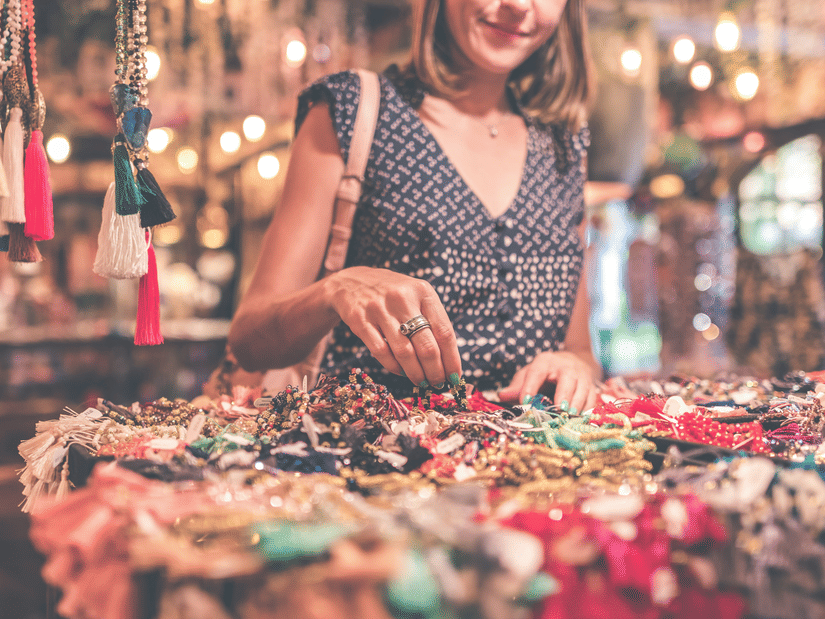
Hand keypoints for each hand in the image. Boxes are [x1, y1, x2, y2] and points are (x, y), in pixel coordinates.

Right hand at [325, 266, 461, 387]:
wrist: (351, 281)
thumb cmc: (393, 294)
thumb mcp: (416, 296)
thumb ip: (432, 321)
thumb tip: (448, 360)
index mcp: (423, 291)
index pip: (445, 331)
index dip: (452, 358)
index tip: (455, 376)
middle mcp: (403, 299)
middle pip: (426, 346)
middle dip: (435, 371)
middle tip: (438, 383)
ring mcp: (379, 309)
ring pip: (405, 353)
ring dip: (416, 373)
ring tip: (422, 382)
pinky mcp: (360, 321)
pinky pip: (381, 352)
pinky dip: (394, 367)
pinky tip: (402, 372)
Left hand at [498, 350, 599, 413]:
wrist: (571, 362)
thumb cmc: (544, 373)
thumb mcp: (528, 374)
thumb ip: (517, 386)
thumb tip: (502, 395)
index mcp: (545, 362)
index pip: (537, 372)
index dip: (530, 386)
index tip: (524, 401)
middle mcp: (566, 367)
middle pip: (568, 378)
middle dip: (564, 394)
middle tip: (560, 409)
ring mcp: (581, 376)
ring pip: (583, 389)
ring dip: (578, 404)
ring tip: (570, 417)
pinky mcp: (591, 386)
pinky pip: (592, 398)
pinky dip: (588, 410)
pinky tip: (581, 420)